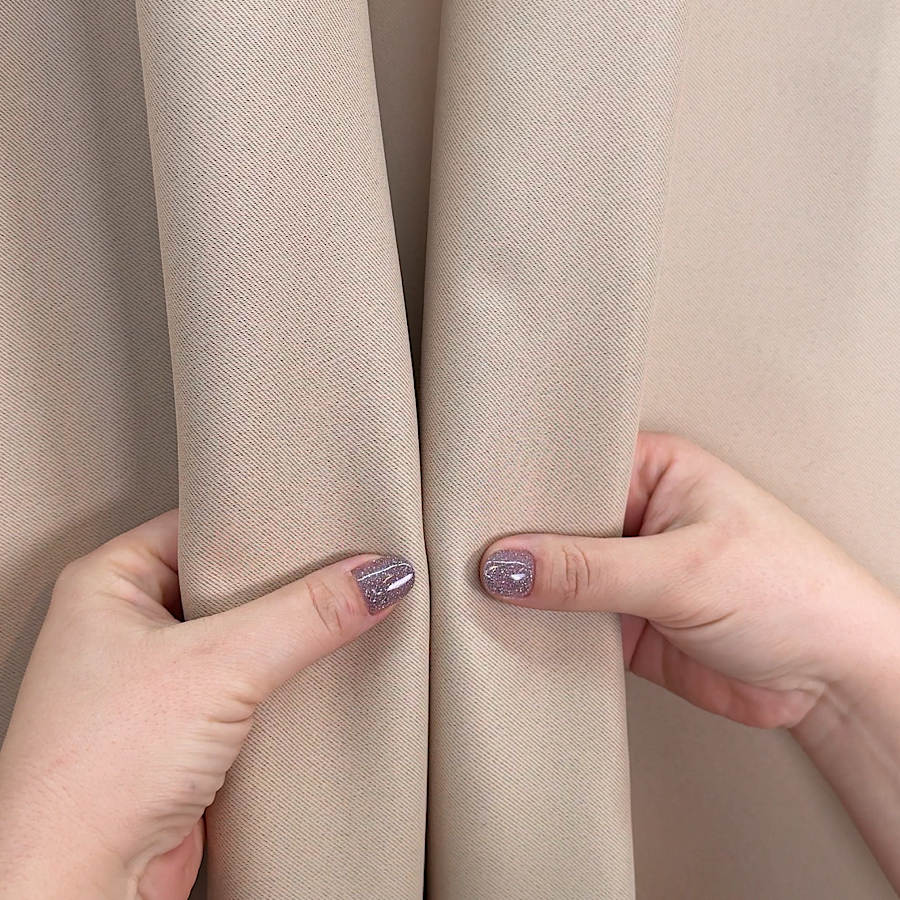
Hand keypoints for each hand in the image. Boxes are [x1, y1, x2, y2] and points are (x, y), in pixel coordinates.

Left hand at [0, 511, 414, 899]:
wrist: (83, 887)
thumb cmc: (92, 774)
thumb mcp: (218, 665)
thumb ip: (307, 614)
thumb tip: (376, 577)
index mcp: (110, 582)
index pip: (205, 523)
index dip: (266, 521)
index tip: (327, 519)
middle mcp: (130, 625)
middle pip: (232, 580)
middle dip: (288, 581)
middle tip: (344, 564)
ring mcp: (160, 679)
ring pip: (245, 634)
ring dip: (290, 635)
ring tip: (341, 613)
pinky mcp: (188, 728)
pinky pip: (251, 683)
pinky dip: (285, 679)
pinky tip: (319, 670)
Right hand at [479, 432, 899, 730]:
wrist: (831, 680)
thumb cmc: (793, 592)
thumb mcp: (681, 570)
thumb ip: (587, 570)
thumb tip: (509, 563)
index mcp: (655, 471)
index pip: (569, 467)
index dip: (521, 486)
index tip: (471, 505)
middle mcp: (636, 517)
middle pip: (554, 524)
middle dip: (516, 543)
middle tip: (462, 553)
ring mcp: (626, 572)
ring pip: (555, 576)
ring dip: (526, 591)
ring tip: (475, 592)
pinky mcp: (625, 624)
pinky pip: (567, 624)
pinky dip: (542, 631)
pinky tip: (512, 631)